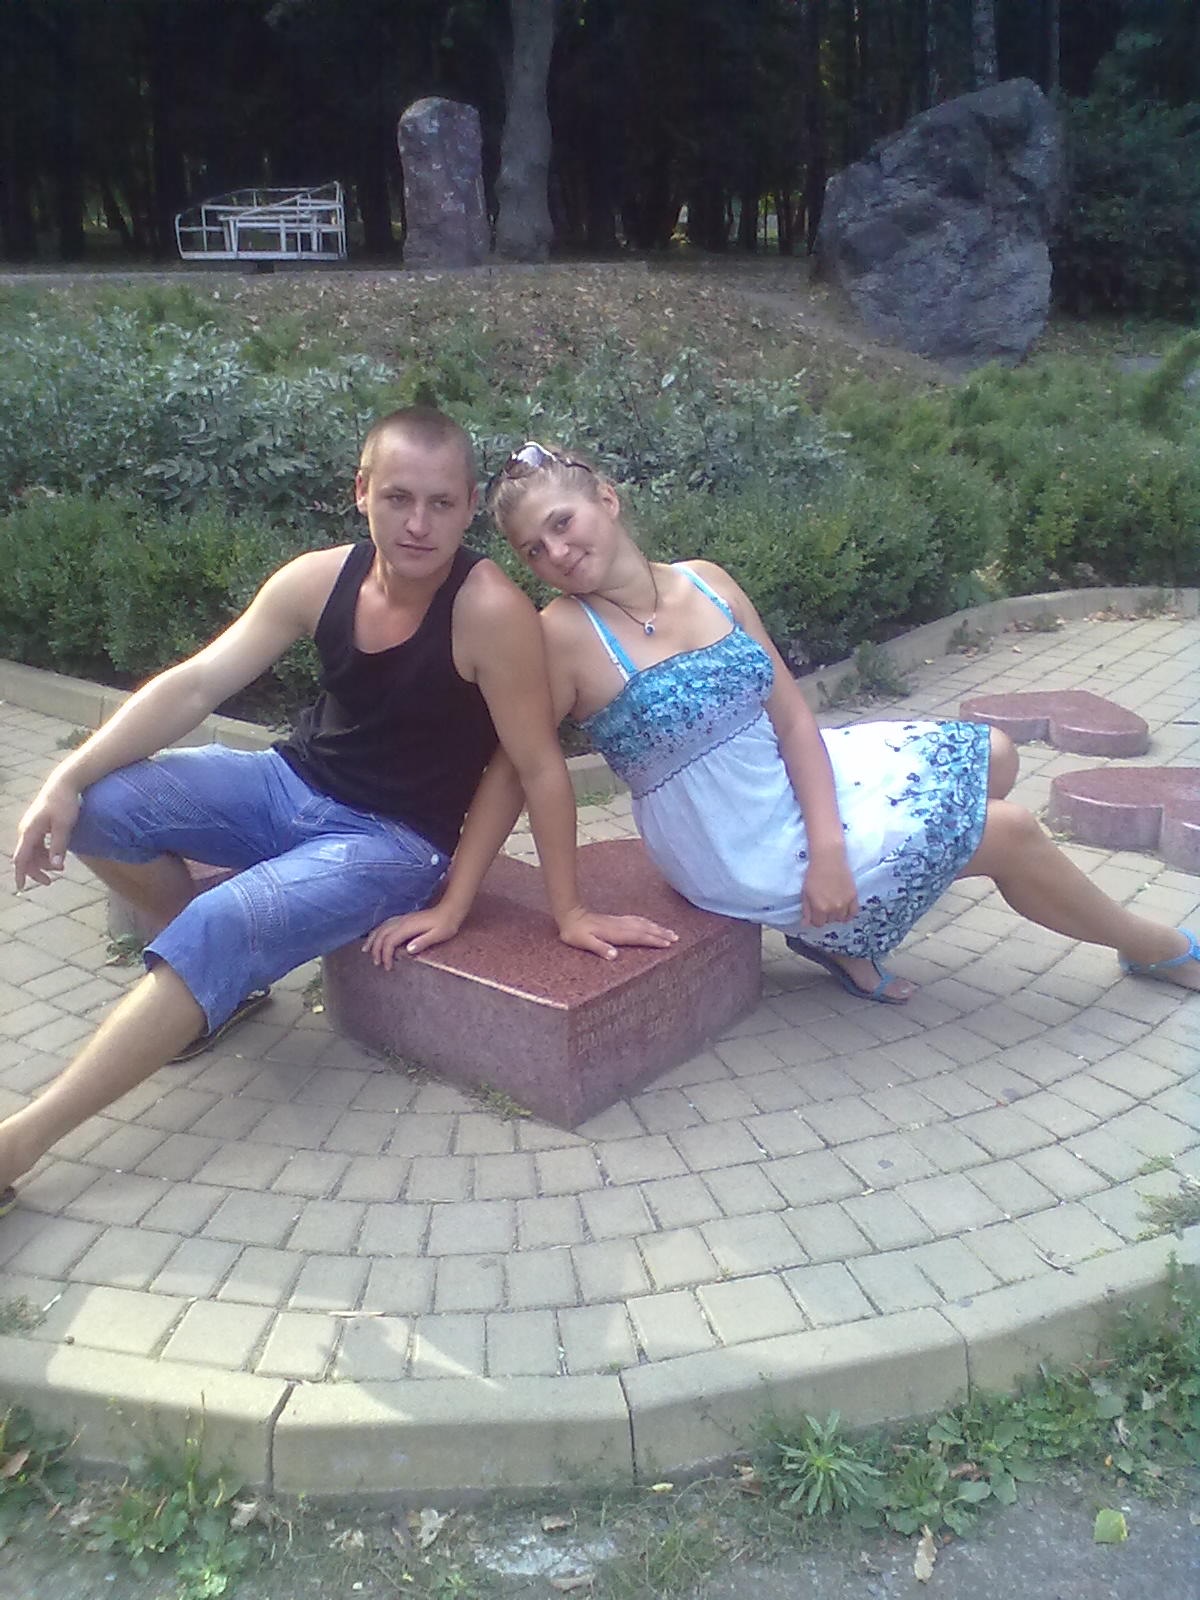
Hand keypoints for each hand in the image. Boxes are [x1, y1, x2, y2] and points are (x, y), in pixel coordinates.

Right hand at [13, 779, 80, 890]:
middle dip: (36, 871)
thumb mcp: (64, 826)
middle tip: (50, 881)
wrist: (63, 784)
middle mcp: (26, 830)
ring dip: (42, 862)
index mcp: (30, 832)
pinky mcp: (37, 825)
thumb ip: (58, 846)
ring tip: (60, 868)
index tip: (21, 888)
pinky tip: (55, 856)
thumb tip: (55, 866)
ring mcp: (30, 827)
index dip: (20, 874)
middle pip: (26, 857)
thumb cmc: (64, 803)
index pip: (21, 858)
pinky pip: (36, 844)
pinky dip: (44, 853)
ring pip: (32, 852)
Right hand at [362, 903, 465, 967]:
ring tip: (366, 950)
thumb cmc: (447, 924)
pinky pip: (385, 924)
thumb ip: (423, 942)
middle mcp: (402, 921)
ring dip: (372, 939)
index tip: (388, 967)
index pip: (390, 941)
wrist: (451, 909)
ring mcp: (402, 919)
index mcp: (408, 927)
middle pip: (381, 934)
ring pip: (381, 927)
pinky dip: (377, 931)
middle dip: (376, 949)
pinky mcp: (404, 918)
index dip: (386, 955)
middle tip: (376, 963)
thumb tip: (408, 949)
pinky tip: (376, 936)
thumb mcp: (438, 935)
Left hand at [557, 907, 678, 961]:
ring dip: (656, 927)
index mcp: (615, 933)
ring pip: (642, 923)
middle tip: (676, 938)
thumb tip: (614, 955)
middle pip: (645, 929)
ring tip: (670, 932)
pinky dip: (647, 922)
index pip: (638, 937)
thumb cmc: (575, 932)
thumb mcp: (583, 942)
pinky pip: (636, 920)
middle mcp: (620, 926)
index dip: (653, 940)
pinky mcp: (616, 920)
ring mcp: (619, 921)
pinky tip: (650, 924)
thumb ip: (599, 948)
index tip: (667, 944)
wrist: (570, 915)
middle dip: (661, 933)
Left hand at [800, 854, 858, 927]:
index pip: (818, 924)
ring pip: (841, 918)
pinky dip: (848, 914)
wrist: (829, 859)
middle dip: (825, 915)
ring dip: (836, 914)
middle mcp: (833, 908)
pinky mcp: (853, 897)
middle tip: (823, 904)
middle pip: (829, 921)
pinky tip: (844, 910)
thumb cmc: (814, 873)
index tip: (815, 913)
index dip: (815, 919)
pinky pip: (853, 913)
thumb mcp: (805, 893)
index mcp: (820, 908)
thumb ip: (806, 910)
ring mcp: (845, 903)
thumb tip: (806, 924)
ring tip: (833, 905)